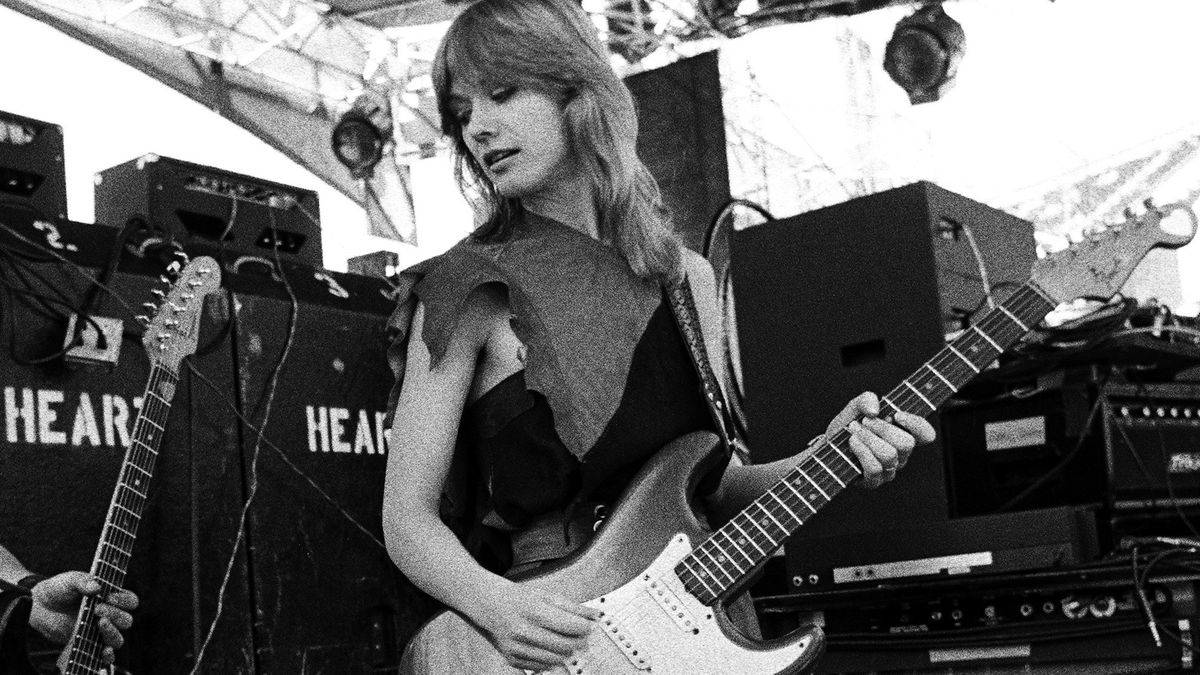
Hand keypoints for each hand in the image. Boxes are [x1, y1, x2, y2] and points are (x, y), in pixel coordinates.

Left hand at [29, 572, 137, 664]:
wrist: (40, 605)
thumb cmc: (61, 589)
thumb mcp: (71, 580)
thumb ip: (83, 581)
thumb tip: (96, 587)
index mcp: (111, 598)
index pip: (130, 601)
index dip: (124, 600)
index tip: (109, 597)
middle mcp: (109, 616)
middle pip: (126, 620)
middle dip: (115, 615)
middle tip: (97, 609)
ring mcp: (99, 632)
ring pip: (118, 639)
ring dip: (112, 633)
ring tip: (98, 624)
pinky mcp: (88, 644)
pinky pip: (105, 655)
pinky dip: (107, 655)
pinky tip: (104, 651)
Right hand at [470, 580, 597, 671]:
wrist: (489, 604)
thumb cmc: (519, 598)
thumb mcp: (546, 595)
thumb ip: (572, 607)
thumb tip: (595, 615)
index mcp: (534, 611)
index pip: (570, 626)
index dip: (585, 628)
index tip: (590, 626)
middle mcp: (524, 631)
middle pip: (565, 646)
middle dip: (579, 642)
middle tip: (582, 637)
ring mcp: (517, 647)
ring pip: (555, 659)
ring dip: (566, 653)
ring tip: (568, 642)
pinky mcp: (512, 658)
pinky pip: (540, 666)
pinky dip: (551, 660)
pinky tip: (552, 649)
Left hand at [826, 392, 935, 488]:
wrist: (826, 446)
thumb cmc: (847, 426)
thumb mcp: (855, 407)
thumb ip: (866, 399)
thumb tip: (875, 411)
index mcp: (904, 435)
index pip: (926, 434)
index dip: (917, 424)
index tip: (896, 415)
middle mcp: (901, 455)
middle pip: (906, 443)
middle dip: (882, 428)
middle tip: (865, 421)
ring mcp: (888, 470)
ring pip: (889, 455)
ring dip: (868, 438)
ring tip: (853, 430)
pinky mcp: (873, 481)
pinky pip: (875, 468)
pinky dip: (861, 451)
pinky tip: (852, 442)